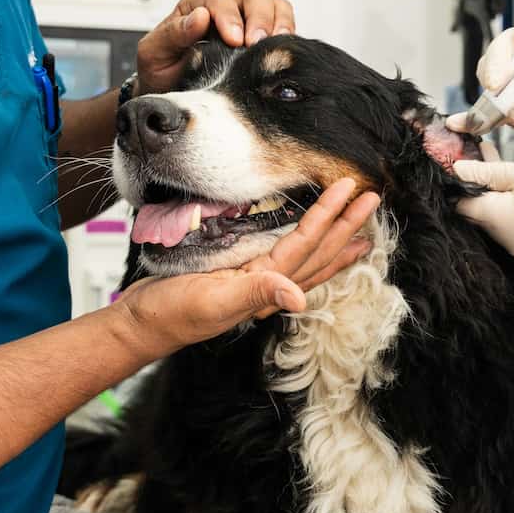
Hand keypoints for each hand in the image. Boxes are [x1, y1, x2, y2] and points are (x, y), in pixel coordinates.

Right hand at [113, 179, 380, 351]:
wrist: (140, 324)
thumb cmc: (171, 314)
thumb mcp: (213, 301)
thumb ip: (256, 294)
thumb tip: (299, 296)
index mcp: (264, 285)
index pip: (306, 244)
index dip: (330, 216)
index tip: (350, 188)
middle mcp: (267, 285)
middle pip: (317, 252)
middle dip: (346, 226)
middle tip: (373, 198)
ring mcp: (255, 283)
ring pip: (306, 258)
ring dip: (334, 241)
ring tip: (360, 229)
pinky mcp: (238, 276)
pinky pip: (284, 261)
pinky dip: (304, 249)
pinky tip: (310, 243)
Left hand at [134, 0, 296, 94]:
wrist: (170, 95)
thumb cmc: (161, 72)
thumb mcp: (154, 54)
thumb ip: (173, 34)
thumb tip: (199, 17)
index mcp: (198, 7)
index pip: (219, 0)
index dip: (229, 16)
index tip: (233, 39)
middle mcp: (226, 11)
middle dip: (259, 17)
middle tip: (256, 43)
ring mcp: (248, 24)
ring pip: (275, 6)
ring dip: (280, 22)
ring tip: (278, 43)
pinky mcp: (264, 42)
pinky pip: (285, 28)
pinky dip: (289, 36)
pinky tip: (286, 53)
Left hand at [451, 159, 513, 261]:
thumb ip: (487, 172)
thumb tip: (456, 169)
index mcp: (497, 219)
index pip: (462, 203)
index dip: (461, 180)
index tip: (467, 159)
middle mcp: (505, 239)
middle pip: (481, 211)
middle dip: (482, 185)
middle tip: (489, 154)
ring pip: (500, 218)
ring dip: (501, 196)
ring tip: (513, 169)